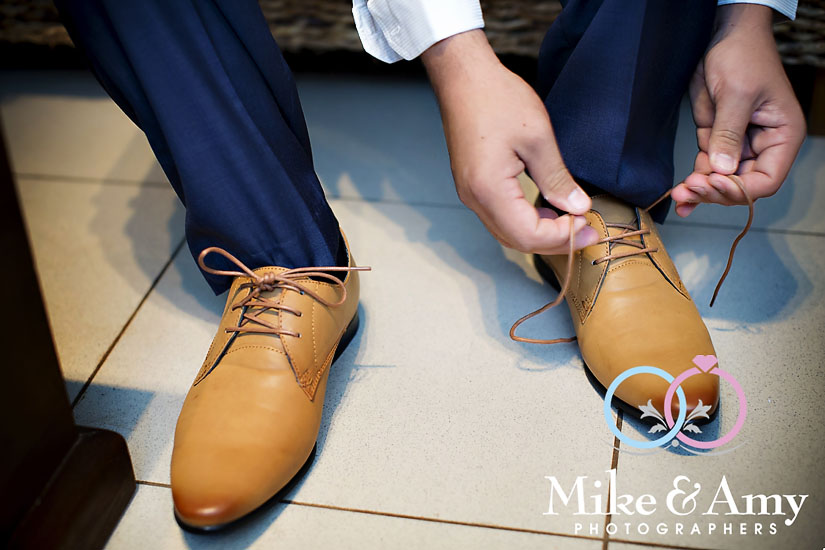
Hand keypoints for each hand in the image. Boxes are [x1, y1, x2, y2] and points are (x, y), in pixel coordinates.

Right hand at [422, 30, 597, 253]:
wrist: (463, 77)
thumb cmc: (497, 98)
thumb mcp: (537, 137)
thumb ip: (557, 178)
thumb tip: (579, 208)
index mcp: (489, 189)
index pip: (528, 235)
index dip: (561, 237)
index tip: (589, 224)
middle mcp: (474, 198)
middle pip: (516, 240)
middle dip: (553, 242)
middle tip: (588, 231)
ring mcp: (470, 194)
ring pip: (506, 232)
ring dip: (540, 234)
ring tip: (571, 221)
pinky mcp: (472, 186)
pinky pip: (500, 217)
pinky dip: (525, 221)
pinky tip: (548, 209)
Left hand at [672, 4, 805, 216]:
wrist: (723, 36)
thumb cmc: (743, 56)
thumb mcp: (736, 94)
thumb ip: (729, 133)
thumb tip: (722, 170)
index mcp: (782, 136)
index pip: (767, 180)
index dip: (740, 188)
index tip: (714, 182)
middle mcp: (763, 146)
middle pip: (741, 185)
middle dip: (714, 191)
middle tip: (688, 190)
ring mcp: (737, 144)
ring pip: (720, 180)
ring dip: (699, 191)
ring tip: (678, 195)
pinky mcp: (715, 139)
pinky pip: (706, 168)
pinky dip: (693, 182)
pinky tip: (680, 199)